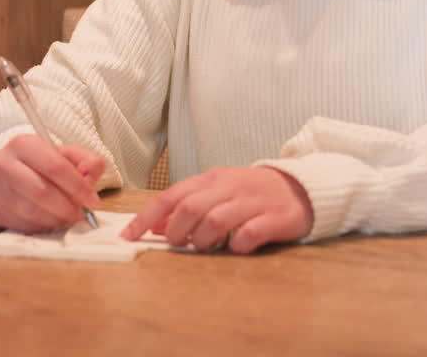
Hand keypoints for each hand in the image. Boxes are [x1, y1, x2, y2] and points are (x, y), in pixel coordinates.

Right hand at [0, 134, 104, 232]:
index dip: (78, 186)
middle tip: (82, 214)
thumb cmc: (43, 165)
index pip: (54, 166)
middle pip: (41, 191)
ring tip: (68, 216)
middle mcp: (3, 164)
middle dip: (67, 207)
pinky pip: (23, 225)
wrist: (8, 175)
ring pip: (32, 212)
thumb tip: (90, 177)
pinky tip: (51, 220)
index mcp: (24, 144)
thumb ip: (87, 161)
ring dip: (56, 219)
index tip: (93, 201)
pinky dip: (43, 226)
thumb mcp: (68, 155)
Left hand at [120, 166, 312, 253]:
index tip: (128, 236)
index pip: (170, 196)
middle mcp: (229, 187)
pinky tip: (236, 247)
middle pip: (190, 208)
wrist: (298, 188)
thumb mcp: (215, 192)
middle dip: (176, 231)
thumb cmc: (249, 194)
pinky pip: (249, 234)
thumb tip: (153, 225)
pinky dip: (237, 245)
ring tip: (205, 246)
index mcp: (211, 179)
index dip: (145, 218)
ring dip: (203, 239)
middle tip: (177, 243)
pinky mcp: (275, 219)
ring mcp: (252, 202)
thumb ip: (185, 205)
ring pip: (216, 220)